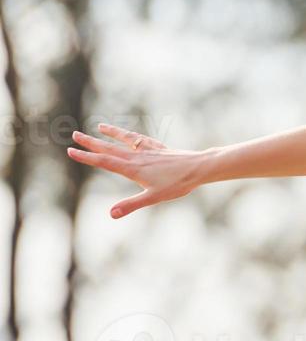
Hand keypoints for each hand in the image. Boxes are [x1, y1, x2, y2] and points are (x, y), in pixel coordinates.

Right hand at [67, 123, 205, 218]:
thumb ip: (131, 205)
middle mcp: (138, 157)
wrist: (199, 168)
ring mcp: (149, 151)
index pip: (104, 162)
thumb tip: (110, 214)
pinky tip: (130, 135)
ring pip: (125, 140)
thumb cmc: (178, 184)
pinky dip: (132, 135)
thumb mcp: (153, 198)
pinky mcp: (159, 148)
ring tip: (99, 126)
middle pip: (110, 148)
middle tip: (75, 134)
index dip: (87, 157)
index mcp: (133, 169)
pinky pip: (141, 139)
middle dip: (91, 142)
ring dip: (111, 133)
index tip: (71, 151)